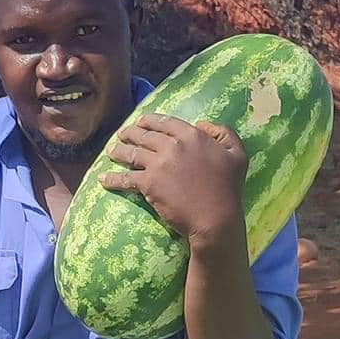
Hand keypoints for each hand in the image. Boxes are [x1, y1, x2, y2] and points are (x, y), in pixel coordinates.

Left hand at [99, 113, 247, 248]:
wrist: (214, 217)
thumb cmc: (228, 188)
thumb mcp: (237, 154)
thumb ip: (223, 133)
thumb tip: (202, 124)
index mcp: (192, 136)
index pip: (166, 122)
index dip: (151, 120)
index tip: (142, 122)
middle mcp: (172, 146)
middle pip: (145, 135)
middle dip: (131, 133)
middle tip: (123, 134)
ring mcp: (157, 164)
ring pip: (132, 153)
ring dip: (119, 150)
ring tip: (112, 151)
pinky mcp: (148, 184)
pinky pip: (125, 178)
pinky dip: (112, 178)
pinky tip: (102, 179)